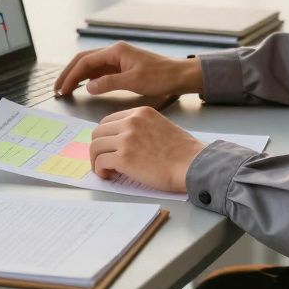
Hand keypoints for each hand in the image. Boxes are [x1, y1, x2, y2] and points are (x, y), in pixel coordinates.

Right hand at [54, 41, 202, 96]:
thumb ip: (109, 83)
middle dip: (69, 74)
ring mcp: (119, 59)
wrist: (180, 75)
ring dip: (77, 76)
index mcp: (116, 51)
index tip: (62, 89)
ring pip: (91, 65)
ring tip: (66, 89)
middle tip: (57, 89)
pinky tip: (84, 87)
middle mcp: (115, 52)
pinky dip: (89, 78)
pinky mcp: (123, 67)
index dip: (71, 75)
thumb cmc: (161, 76)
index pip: (85, 61)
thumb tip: (87, 87)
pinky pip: (100, 71)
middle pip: (84, 60)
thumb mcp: (134, 81)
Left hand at [89, 106, 205, 191]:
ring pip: (96, 146)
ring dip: (97, 160)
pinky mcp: (124, 157)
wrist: (193, 164)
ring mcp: (126, 139)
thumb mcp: (161, 126)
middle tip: (103, 159)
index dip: (105, 136)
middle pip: (98, 132)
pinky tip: (108, 175)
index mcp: (140, 113)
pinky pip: (101, 162)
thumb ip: (142, 128)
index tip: (108, 147)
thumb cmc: (183, 152)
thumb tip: (124, 140)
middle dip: (98, 147)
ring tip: (105, 169)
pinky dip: (100, 170)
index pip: (109, 120)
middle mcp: (131, 121)